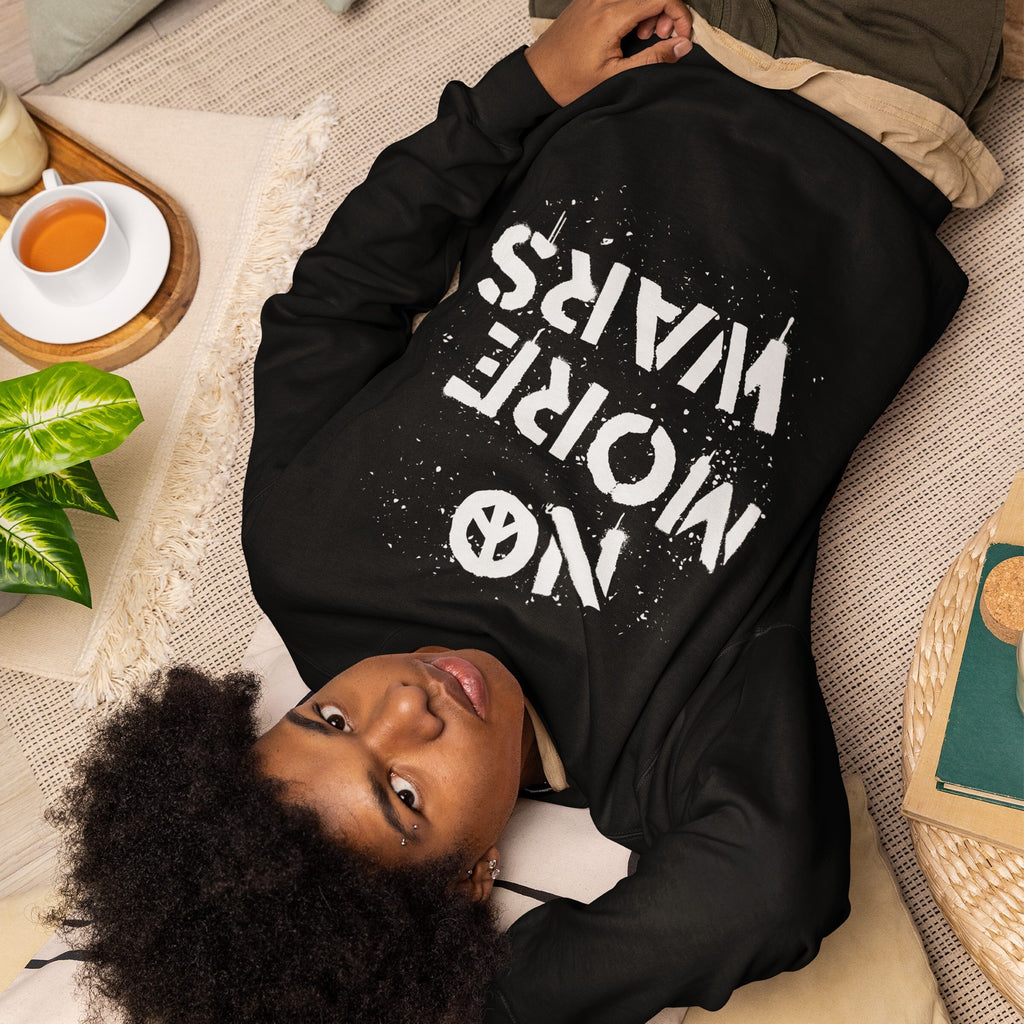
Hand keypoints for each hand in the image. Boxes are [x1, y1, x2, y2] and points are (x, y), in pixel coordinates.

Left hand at [525, 0, 692, 105]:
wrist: (536, 78)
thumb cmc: (569, 81)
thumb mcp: (615, 76)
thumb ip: (652, 58)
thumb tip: (683, 45)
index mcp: (611, 16)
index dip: (680, 15)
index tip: (681, 37)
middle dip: (665, 13)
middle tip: (658, 39)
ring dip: (649, 10)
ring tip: (642, 37)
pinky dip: (633, 8)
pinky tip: (627, 31)